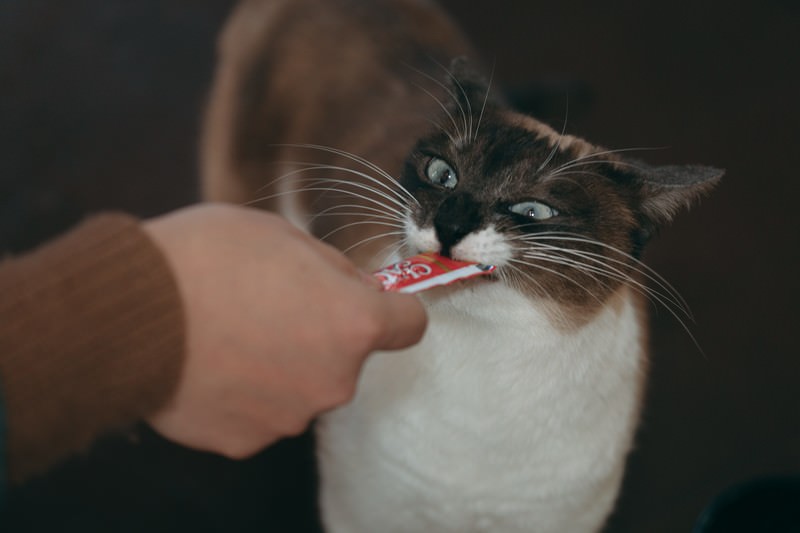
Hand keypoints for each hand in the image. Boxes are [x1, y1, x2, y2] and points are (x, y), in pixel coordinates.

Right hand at [143, 203, 426, 457]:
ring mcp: (291, 416)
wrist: (129, 313)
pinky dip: (245, 393)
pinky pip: (260, 412)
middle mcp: (334, 380)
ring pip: (303, 385)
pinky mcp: (246, 440)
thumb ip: (333, 268)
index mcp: (353, 323)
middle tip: (271, 305)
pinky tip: (210, 363)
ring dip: (281, 364)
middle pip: (347, 356)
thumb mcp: (283, 234)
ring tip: (230, 332)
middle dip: (321, 333)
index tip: (374, 303)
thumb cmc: (206, 259)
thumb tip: (353, 286)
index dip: (393, 309)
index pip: (409, 323)